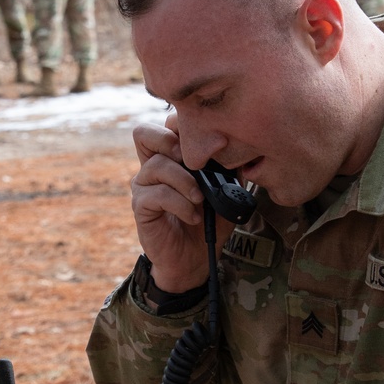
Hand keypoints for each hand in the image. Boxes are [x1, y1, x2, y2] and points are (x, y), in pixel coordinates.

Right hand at [131, 113, 217, 291]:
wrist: (195, 259)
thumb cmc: (209, 222)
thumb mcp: (226, 190)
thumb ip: (229, 167)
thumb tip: (242, 146)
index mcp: (170, 157)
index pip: (165, 125)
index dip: (183, 126)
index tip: (212, 144)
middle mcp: (151, 167)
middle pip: (143, 133)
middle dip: (172, 143)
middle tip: (196, 164)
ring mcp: (143, 187)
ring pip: (157, 165)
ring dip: (185, 182)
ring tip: (200, 200)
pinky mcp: (141, 208)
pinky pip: (158, 195)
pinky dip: (181, 204)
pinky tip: (194, 216)